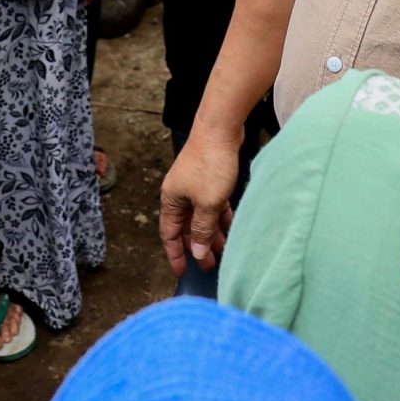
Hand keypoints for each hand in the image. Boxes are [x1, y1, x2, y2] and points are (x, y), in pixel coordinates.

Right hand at [158, 125, 239, 275]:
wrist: (220, 129)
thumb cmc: (211, 164)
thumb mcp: (208, 204)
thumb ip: (203, 229)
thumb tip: (197, 251)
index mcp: (171, 200)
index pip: (169, 234)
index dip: (175, 254)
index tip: (181, 272)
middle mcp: (179, 193)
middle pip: (186, 227)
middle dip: (197, 246)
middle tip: (209, 265)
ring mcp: (194, 185)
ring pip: (201, 216)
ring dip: (211, 232)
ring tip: (224, 249)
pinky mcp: (209, 177)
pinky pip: (212, 204)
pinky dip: (219, 216)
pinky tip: (230, 225)